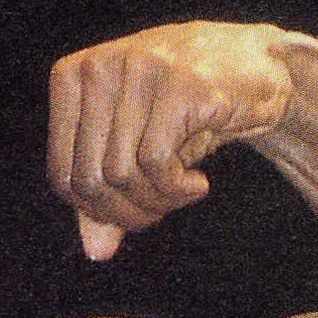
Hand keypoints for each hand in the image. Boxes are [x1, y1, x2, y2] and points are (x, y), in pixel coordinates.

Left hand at [47, 23, 296, 258]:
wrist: (256, 67)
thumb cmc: (187, 110)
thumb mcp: (137, 149)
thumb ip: (111, 195)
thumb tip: (96, 251)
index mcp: (73, 76)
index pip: (61, 175)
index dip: (96, 214)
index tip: (133, 212)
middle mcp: (101, 66)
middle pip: (90, 180)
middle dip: (127, 214)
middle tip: (161, 212)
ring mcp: (140, 68)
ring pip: (122, 174)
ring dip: (158, 202)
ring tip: (183, 194)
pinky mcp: (180, 84)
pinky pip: (157, 164)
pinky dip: (177, 190)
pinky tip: (199, 185)